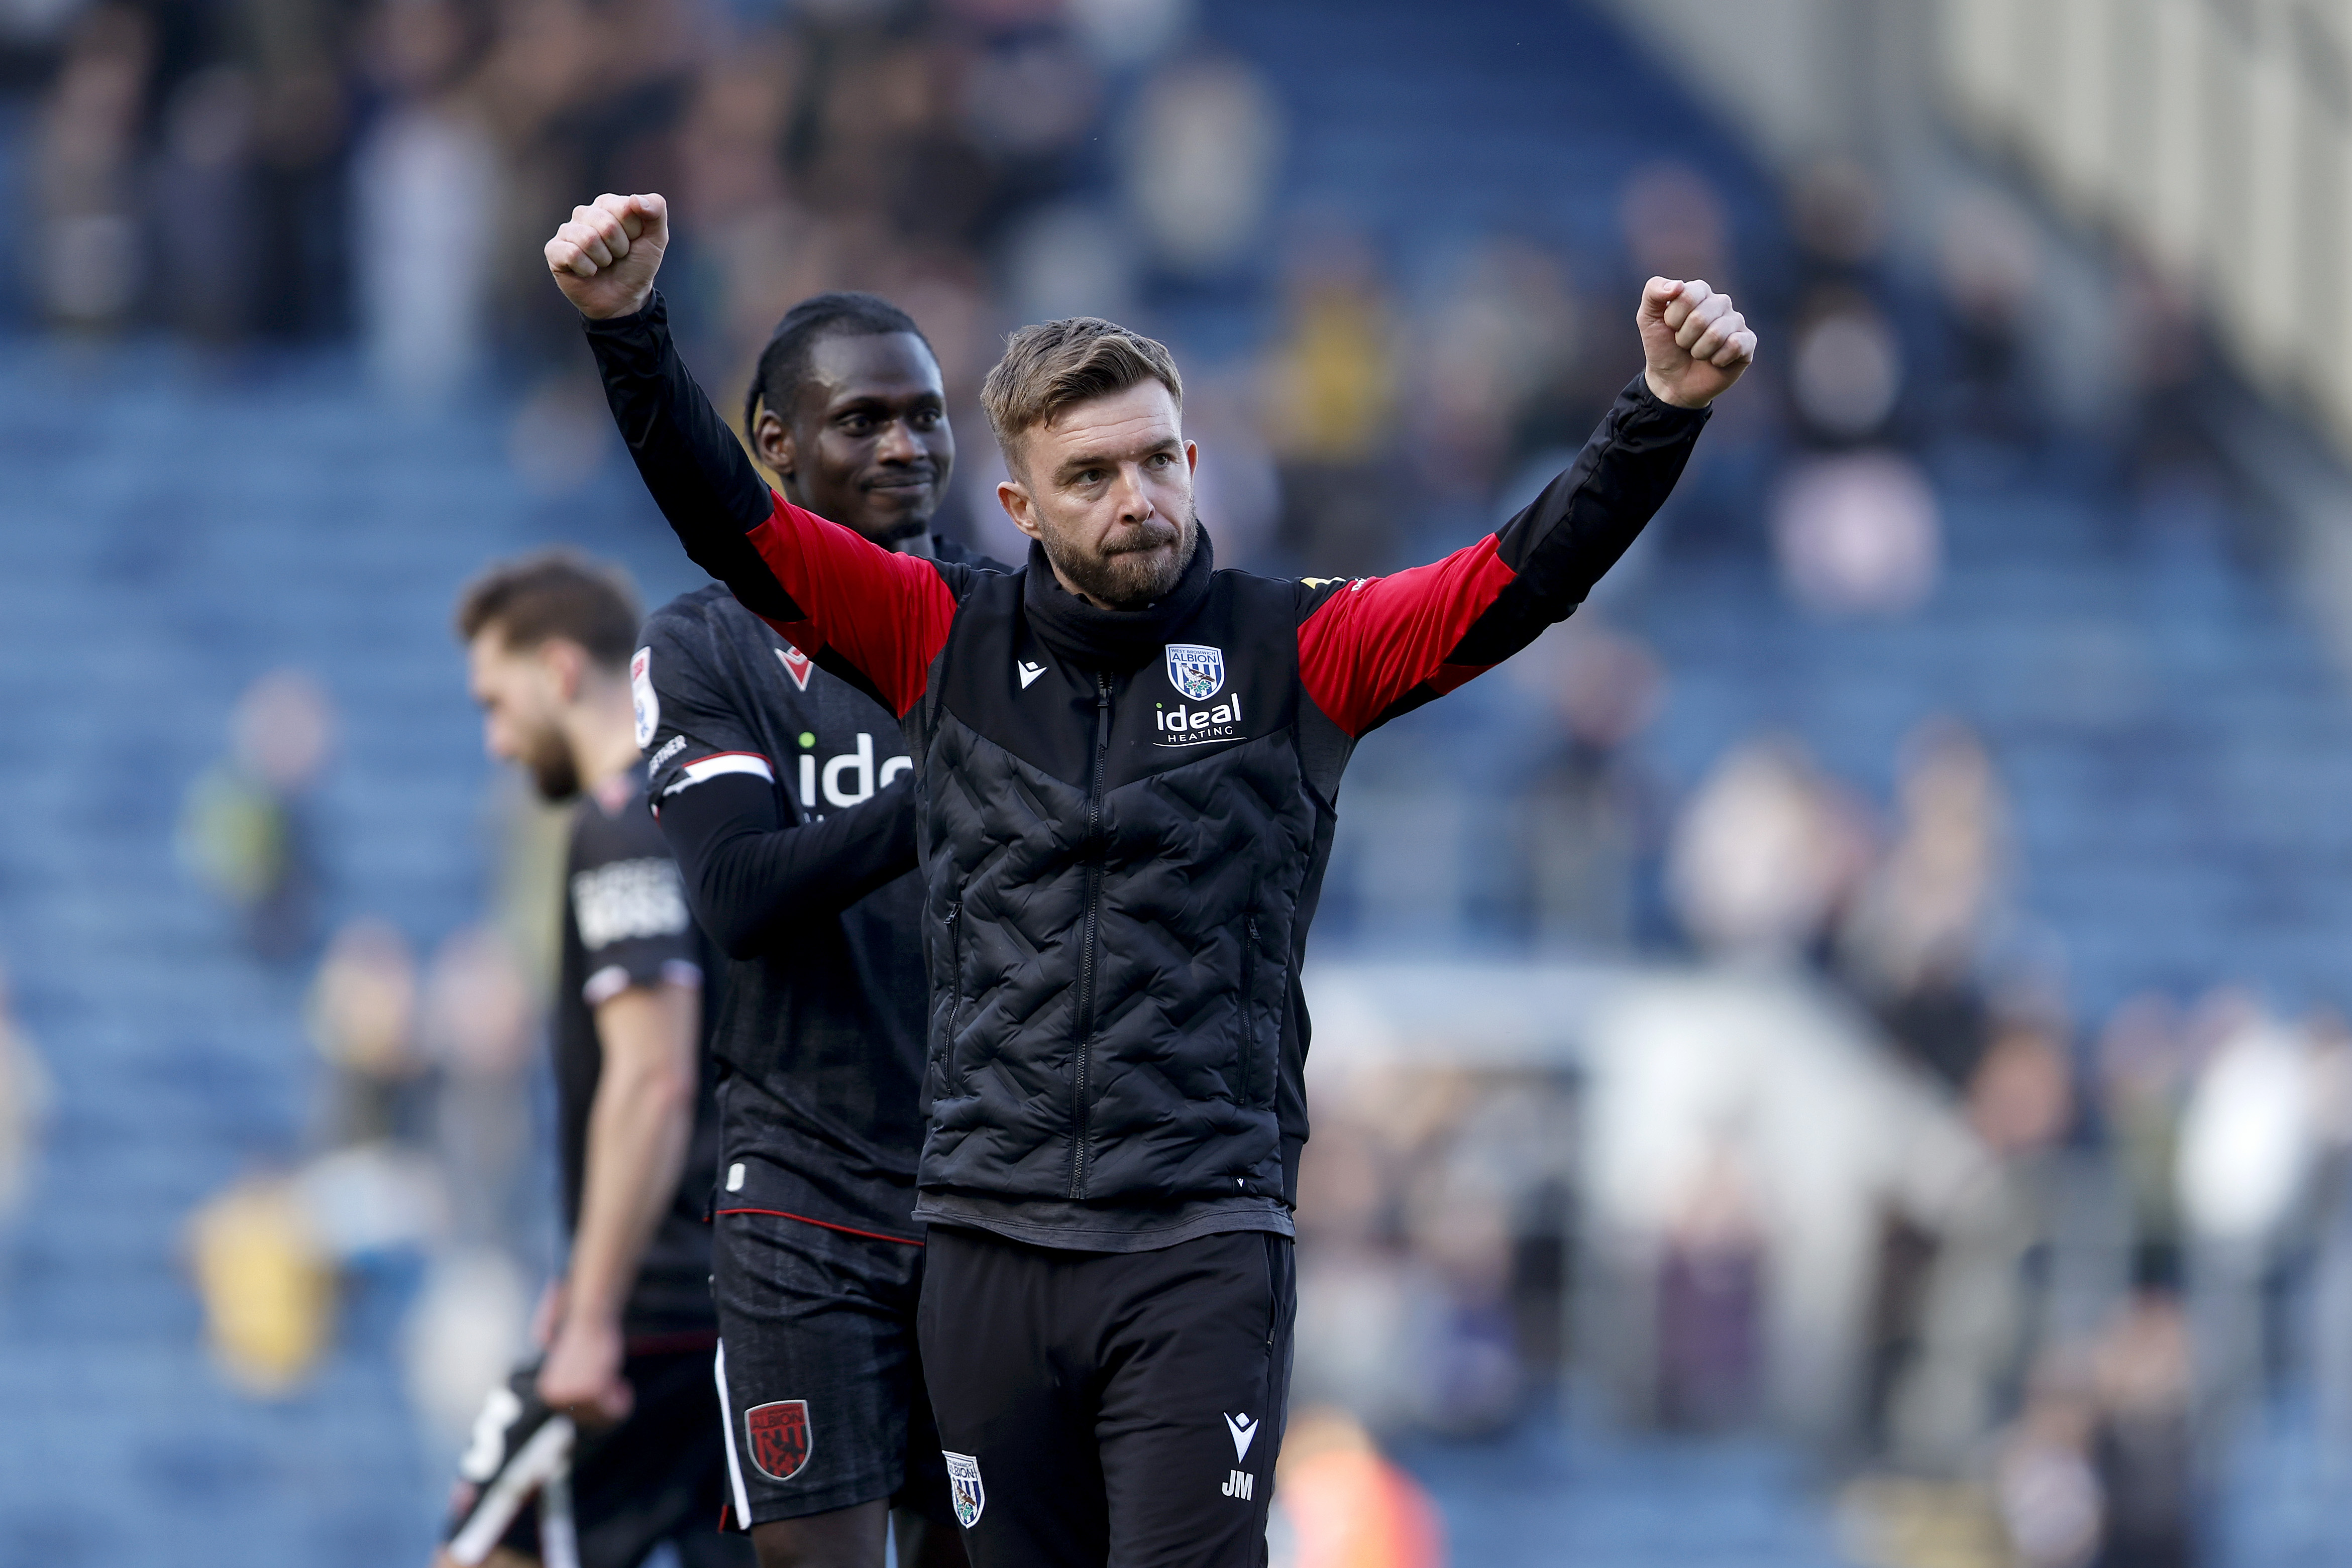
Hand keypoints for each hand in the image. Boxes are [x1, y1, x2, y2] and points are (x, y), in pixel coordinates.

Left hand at [536, 1311, 632, 1426]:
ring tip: (619, 1385)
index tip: (606, 1387)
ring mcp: (573, 1395)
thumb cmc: (586, 1337)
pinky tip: (622, 1384)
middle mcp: (556, 1398)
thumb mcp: (571, 1367)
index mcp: (548, 1392)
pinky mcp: (592, 1390)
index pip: (575, 1415)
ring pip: (602, 1417)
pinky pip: (614, 1408)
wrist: (590, 1318)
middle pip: (589, 1419)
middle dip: (608, 1405)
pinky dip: (623, 1399)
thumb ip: (571, 1387)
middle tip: (616, 1385)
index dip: (596, 1405)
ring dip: (617, 1403)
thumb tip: (582, 1410)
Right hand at [545, 193, 669, 320]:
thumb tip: (635, 199)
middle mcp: (585, 213)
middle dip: (620, 247)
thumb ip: (656, 210)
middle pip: (607, 224)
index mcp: (608, 204)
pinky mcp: (554, 250)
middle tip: (618, 256)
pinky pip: (571, 254)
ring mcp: (567, 231)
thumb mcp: (656, 238)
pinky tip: (588, 272)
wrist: (624, 299)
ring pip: (588, 238)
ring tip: (604, 263)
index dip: (634, 231)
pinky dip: (587, 269)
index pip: (625, 208)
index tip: (633, 241)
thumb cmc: (637, 265)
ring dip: (604, 259)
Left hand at [1638, 277, 1754, 408]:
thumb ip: (1653, 291)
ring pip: (1716, 334)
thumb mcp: (1647, 317)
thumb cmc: (1662, 346)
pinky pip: (1736, 345)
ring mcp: (1736, 321)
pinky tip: (1715, 361)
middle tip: (1683, 344)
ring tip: (1697, 353)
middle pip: (1700, 318)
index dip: (1673, 318)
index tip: (1670, 327)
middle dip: (1684, 338)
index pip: (1687, 296)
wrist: (1671, 381)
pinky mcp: (1748, 342)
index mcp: (1699, 291)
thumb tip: (1677, 285)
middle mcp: (1721, 302)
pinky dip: (1718, 359)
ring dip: (1699, 351)